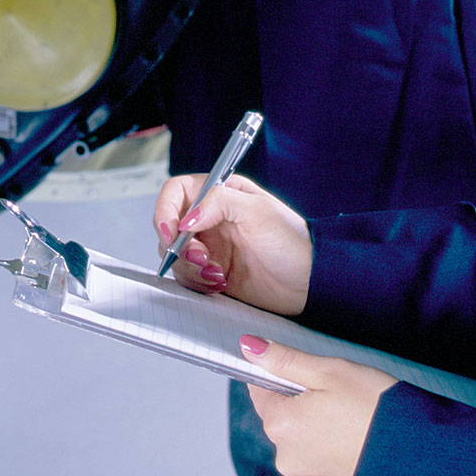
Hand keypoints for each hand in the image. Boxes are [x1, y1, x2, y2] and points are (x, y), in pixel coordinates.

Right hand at [153, 173, 311, 313]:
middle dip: (179, 246)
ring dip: (190, 268)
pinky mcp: (212, 272)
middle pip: (170, 226)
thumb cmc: (293, 242)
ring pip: (176, 255)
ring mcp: (210, 247)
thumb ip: (219, 203)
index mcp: (220, 194)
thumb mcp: (258, 212)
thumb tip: (186, 216)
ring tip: (216, 273)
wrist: (309, 282)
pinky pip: (188, 277)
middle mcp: (211, 219)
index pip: (176, 192)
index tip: (171, 232)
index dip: (165, 210)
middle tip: (200, 258)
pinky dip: (198, 283)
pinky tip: (220, 283)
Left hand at [243, 338, 393, 475]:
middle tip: (337, 391)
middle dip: (301, 399)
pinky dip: (330, 443)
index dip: (280, 374)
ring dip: (316, 423)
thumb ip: (284, 360)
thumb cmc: (375, 407)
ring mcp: (308, 475)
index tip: (306, 370)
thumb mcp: (329, 371)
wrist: (419, 455)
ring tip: (351, 413)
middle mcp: (286, 457)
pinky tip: (355, 434)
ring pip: (300, 436)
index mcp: (280, 426)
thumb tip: (249, 347)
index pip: (260, 390)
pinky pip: (318, 455)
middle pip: (280, 415)